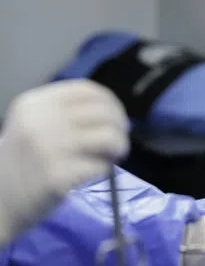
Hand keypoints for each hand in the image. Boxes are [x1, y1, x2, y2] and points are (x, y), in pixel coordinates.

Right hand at [0, 80, 129, 245]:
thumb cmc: (23, 163)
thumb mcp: (33, 124)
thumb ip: (66, 113)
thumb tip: (114, 112)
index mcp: (34, 103)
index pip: (87, 90)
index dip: (110, 103)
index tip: (116, 117)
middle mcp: (40, 121)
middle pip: (103, 112)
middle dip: (120, 128)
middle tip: (117, 143)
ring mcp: (48, 148)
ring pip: (109, 137)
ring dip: (118, 148)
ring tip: (110, 157)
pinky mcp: (57, 175)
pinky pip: (101, 166)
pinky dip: (104, 170)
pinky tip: (91, 173)